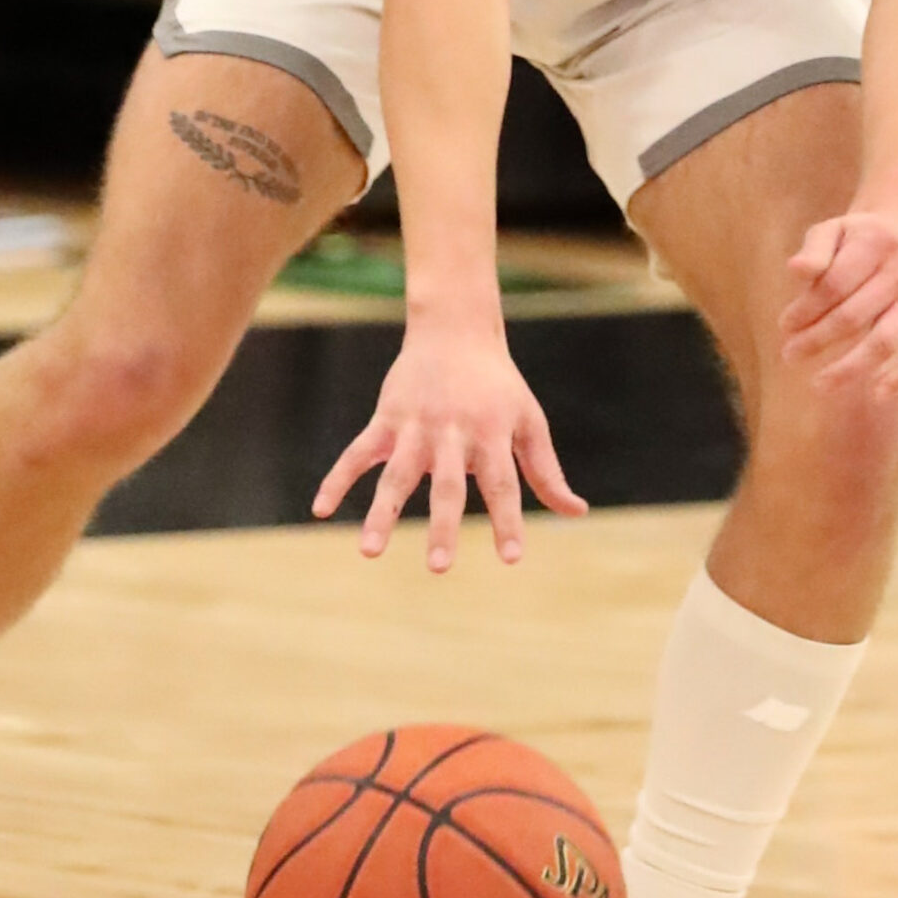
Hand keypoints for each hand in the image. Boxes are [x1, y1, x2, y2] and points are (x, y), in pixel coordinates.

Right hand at [312, 323, 586, 571]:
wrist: (455, 330)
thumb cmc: (499, 385)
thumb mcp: (528, 422)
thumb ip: (545, 472)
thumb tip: (577, 513)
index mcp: (490, 434)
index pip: (502, 484)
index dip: (507, 520)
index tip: (511, 558)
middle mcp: (452, 433)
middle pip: (447, 486)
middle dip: (441, 526)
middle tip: (438, 568)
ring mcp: (415, 426)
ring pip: (396, 475)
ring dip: (381, 514)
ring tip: (370, 552)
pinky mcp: (386, 419)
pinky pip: (357, 452)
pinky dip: (338, 479)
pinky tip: (321, 510)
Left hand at [779, 211, 897, 396]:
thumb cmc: (853, 239)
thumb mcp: (830, 231)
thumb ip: (814, 250)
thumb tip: (796, 270)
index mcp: (876, 244)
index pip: (834, 285)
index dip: (806, 309)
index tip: (784, 325)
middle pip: (855, 315)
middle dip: (817, 338)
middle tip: (788, 354)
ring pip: (886, 340)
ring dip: (850, 366)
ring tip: (819, 384)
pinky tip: (877, 393)